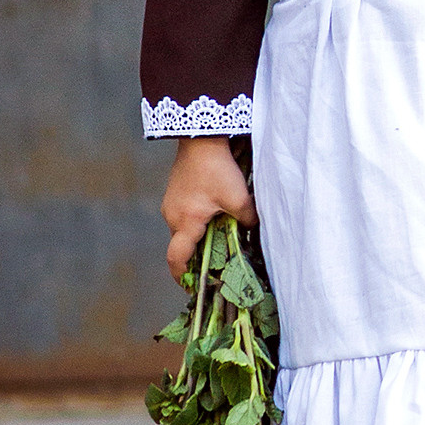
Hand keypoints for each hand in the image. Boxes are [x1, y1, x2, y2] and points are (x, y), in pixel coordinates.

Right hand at [162, 134, 254, 275]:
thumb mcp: (238, 197)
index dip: (182, 276)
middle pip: (181, 245)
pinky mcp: (174, 193)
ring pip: (182, 230)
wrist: (201, 138)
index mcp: (186, 222)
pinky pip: (183, 216)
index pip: (176, 258)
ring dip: (196, 237)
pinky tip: (212, 215)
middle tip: (214, 264)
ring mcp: (170, 203)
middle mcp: (172, 215)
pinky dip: (195, 223)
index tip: (191, 286)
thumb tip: (253, 230)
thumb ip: (248, 219)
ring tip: (217, 238)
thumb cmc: (218, 169)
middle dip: (195, 257)